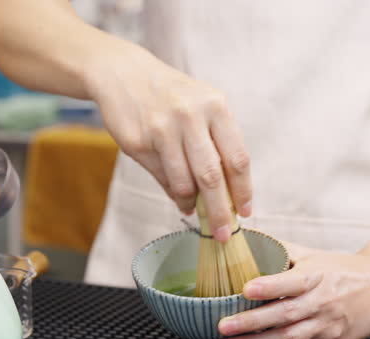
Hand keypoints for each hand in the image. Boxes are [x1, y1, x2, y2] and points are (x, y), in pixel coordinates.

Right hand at [85, 46, 251, 241]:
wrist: (123, 74)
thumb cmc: (170, 95)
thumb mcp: (201, 107)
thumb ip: (215, 145)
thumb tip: (226, 195)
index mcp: (215, 106)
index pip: (237, 157)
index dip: (243, 190)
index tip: (246, 211)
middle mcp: (190, 116)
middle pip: (212, 176)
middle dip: (220, 211)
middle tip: (223, 233)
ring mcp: (162, 129)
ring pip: (184, 182)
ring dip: (192, 203)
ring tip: (195, 209)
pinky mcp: (139, 142)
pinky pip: (161, 177)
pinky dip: (173, 194)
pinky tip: (179, 197)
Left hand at [214, 242, 369, 338]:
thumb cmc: (340, 269)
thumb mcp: (312, 254)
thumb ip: (279, 250)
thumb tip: (245, 238)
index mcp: (317, 276)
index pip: (292, 282)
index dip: (269, 287)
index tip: (245, 288)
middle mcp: (321, 302)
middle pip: (285, 315)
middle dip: (251, 323)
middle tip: (222, 326)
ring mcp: (325, 326)